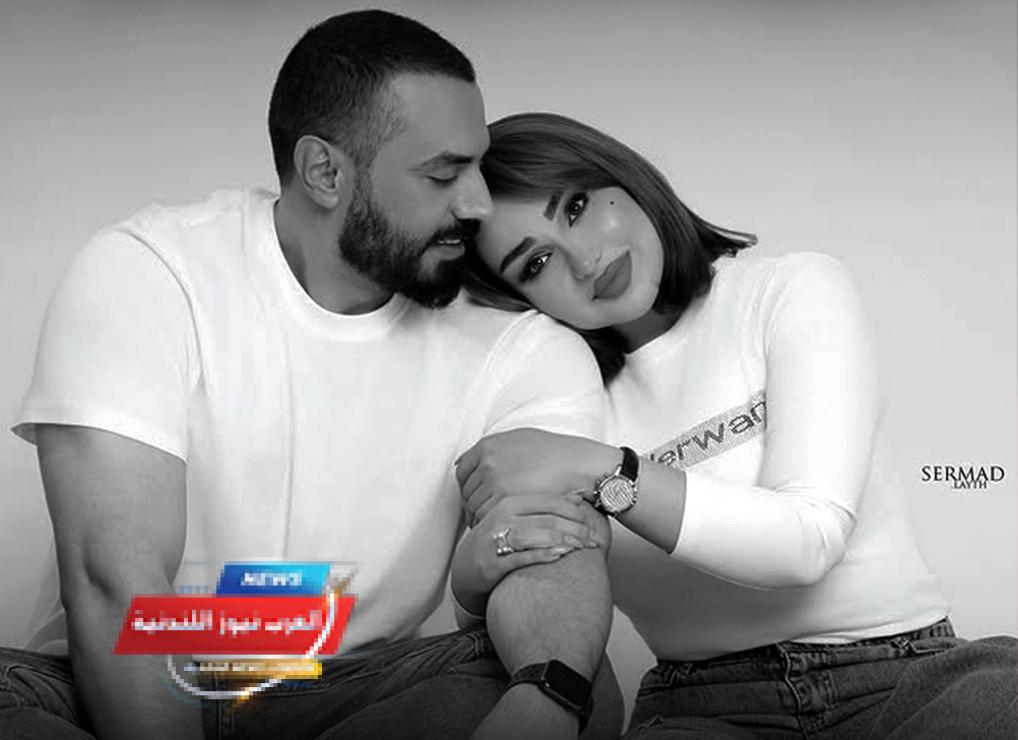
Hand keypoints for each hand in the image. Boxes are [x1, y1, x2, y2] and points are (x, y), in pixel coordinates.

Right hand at [451, 492, 604, 615]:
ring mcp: (495, 540)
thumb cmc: (495, 540)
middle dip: (576, 529)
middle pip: (548, 519)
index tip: (592, 522)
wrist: (466, 568)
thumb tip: (578, 497)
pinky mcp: (492, 563)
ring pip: (538, 536)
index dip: (575, 511)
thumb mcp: (517, 517)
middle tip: (594, 538)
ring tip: (583, 547)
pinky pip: (522, 557)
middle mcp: (502, 518)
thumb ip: (544, 506)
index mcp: (509, 503)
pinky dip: (544, 555)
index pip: (549, 502)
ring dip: (565, 541)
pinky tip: (560, 556)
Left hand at [455, 429, 618, 525]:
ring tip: (495, 521)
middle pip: (467, 491)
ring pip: (474, 506)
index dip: (467, 487)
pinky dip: (491, 524)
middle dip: (473, 504)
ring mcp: (496, 480)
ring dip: (481, 516)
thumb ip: (494, 448)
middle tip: (485, 514)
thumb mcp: (520, 438)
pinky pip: (487, 516)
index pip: (462, 471)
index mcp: (488, 445)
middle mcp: (488, 461)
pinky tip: (503, 526)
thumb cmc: (554, 453)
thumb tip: (469, 457)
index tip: (475, 496)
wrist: (578, 465)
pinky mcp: (506, 498)